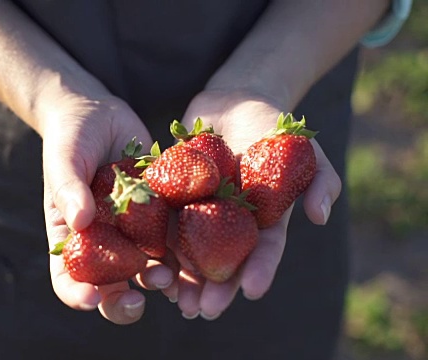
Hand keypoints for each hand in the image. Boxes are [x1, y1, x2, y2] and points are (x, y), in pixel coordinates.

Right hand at [39, 90, 174, 324]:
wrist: (101, 113)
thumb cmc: (71, 136)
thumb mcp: (65, 158)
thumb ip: (69, 188)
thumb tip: (79, 223)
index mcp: (72, 237)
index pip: (67, 278)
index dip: (77, 294)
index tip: (92, 298)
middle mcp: (104, 242)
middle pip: (110, 286)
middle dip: (123, 302)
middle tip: (138, 302)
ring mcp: (133, 232)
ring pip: (147, 269)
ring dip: (159, 281)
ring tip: (170, 279)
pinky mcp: (161, 215)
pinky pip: (173, 240)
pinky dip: (185, 253)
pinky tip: (198, 258)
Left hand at [161, 88, 341, 318]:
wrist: (234, 100)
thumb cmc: (274, 124)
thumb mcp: (303, 147)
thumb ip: (319, 178)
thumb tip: (320, 218)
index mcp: (263, 217)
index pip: (265, 248)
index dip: (260, 270)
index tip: (252, 293)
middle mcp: (231, 221)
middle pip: (224, 259)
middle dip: (215, 287)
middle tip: (203, 311)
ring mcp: (202, 211)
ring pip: (191, 250)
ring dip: (183, 278)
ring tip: (174, 301)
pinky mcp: (175, 196)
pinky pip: (164, 223)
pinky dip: (158, 246)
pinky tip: (149, 266)